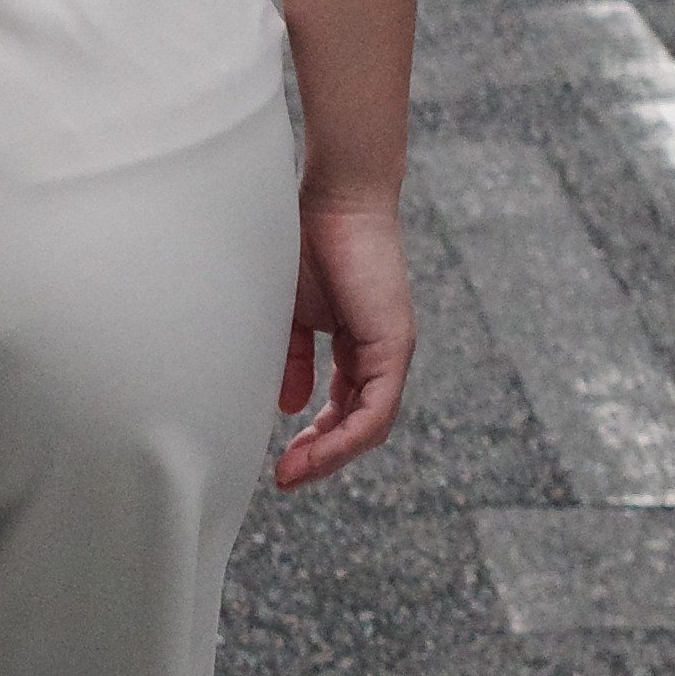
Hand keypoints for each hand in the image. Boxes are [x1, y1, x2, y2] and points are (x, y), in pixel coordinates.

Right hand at [274, 191, 413, 487]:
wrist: (335, 197)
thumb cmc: (307, 242)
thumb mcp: (290, 313)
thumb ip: (292, 360)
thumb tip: (289, 406)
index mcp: (357, 345)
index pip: (343, 409)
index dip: (314, 440)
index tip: (280, 461)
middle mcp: (381, 353)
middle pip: (358, 425)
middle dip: (320, 457)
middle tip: (285, 478)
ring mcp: (391, 351)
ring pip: (370, 426)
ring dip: (330, 456)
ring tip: (292, 473)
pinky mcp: (394, 346)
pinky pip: (376, 409)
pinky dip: (346, 436)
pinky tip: (315, 451)